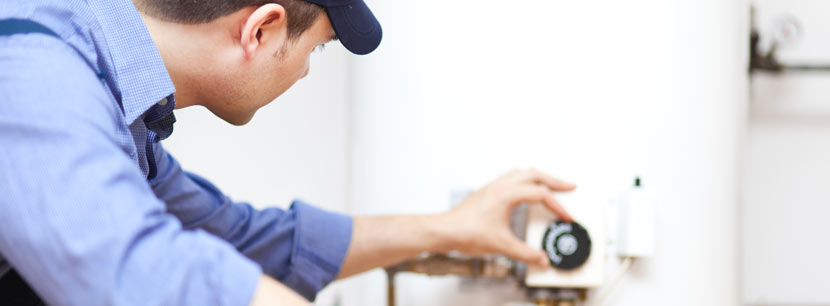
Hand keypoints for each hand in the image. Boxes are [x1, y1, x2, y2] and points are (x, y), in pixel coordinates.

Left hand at [437, 169, 575, 265]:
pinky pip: (511, 177)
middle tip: (570, 187)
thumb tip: (542, 259)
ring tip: (551, 185)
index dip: (558, 206)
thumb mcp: (501, 246)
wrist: (444, 230)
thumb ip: (525, 253)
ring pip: (522, 172)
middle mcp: (500, 185)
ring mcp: (493, 186)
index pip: (541, 194)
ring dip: (539, 177)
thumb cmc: (466, 233)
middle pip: (534, 174)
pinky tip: (526, 191)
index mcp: (507, 193)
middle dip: (554, 180)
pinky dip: (525, 180)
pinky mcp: (487, 191)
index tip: (567, 217)